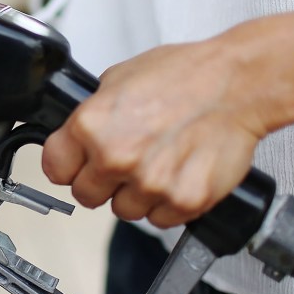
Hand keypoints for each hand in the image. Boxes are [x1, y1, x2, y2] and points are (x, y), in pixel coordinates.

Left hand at [41, 10, 293, 227]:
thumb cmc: (186, 75)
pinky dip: (168, 202)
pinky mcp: (183, 201)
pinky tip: (178, 173)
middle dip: (101, 181)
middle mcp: (116, 158)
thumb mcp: (119, 78)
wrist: (239, 84)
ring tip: (158, 162)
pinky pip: (160, 219)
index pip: (54, 169)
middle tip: (125, 161)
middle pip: (86, 196)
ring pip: (124, 211)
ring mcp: (150, 184)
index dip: (67, 165)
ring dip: (136, 194)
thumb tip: (76, 136)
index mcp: (91, 126)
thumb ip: (92, 113)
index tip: (77, 163)